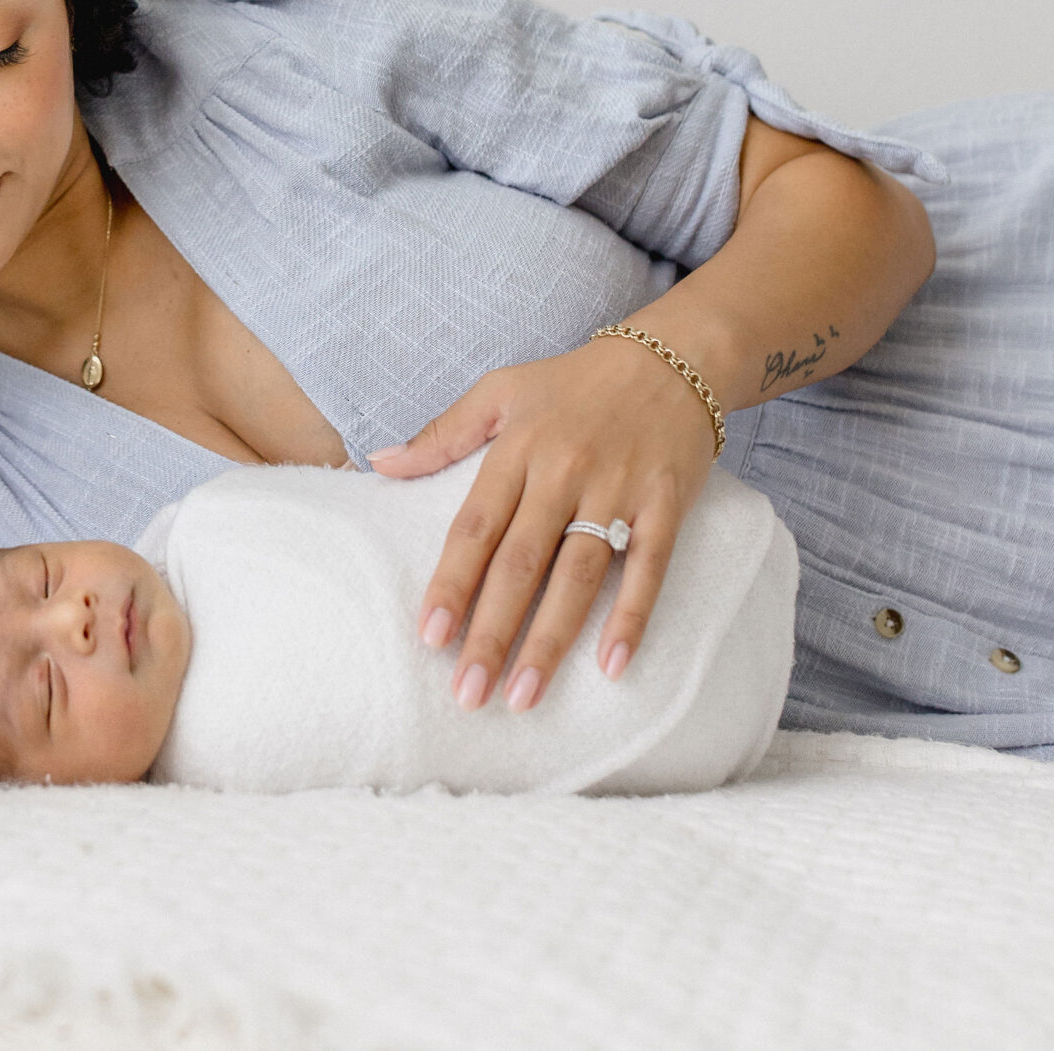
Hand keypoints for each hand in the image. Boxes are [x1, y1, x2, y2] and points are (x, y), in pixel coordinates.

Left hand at [368, 335, 718, 711]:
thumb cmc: (574, 382)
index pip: (476, 527)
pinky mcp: (666, 503)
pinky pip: (649, 567)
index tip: (429, 637)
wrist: (673, 357)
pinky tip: (611, 666)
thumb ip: (442, 432)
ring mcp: (619, 488)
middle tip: (467, 694)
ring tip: (523, 697)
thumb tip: (379, 464)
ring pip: (579, 575)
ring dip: (551, 640)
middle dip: (492, 633)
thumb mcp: (501, 389)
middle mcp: (565, 471)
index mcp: (518, 448)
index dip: (451, 584)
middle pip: (522, 564)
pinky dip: (632, 616)